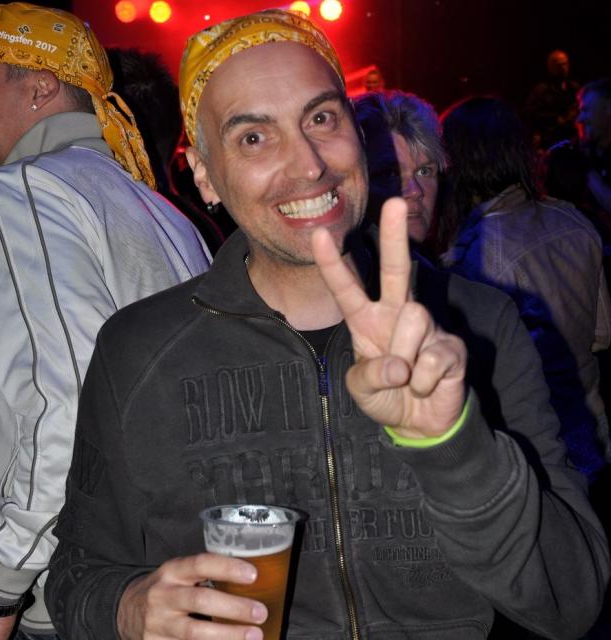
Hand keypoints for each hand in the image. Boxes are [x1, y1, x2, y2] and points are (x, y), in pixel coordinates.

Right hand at [117, 552, 266, 639]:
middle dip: (234, 608)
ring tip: (254, 635)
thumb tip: (250, 578)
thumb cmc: (167, 588)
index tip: (253, 575)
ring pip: (195, 633)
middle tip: (260, 613)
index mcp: (172, 571)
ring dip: (228, 635)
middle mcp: (163, 596)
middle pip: (201, 601)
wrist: (126, 610)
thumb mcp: (179, 573)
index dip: (227, 568)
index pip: (201, 564)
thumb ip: (204, 574)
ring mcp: (158, 624)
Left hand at [311, 197, 466, 438]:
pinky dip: (424, 381)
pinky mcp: (452, 346)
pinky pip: (433, 356)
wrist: (420, 424)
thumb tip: (399, 365)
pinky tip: (427, 385)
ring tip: (408, 378)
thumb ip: (369, 376)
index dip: (333, 265)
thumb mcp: (362, 392)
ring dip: (405, 358)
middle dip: (395, 237)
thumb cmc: (386, 398)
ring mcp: (427, 327)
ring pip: (414, 318)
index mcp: (367, 321)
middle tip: (394, 202)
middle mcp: (396, 315)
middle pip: (396, 270)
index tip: (319, 234)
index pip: (347, 289)